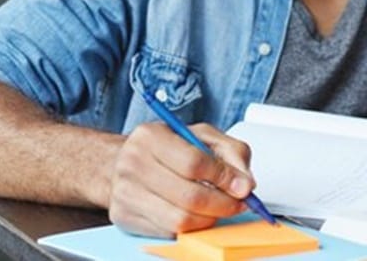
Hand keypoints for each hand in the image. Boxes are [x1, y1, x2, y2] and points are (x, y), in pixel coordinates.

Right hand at [108, 122, 254, 236]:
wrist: (120, 162)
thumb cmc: (164, 147)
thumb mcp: (200, 135)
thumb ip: (230, 151)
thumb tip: (245, 183)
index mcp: (151, 136)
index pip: (195, 163)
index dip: (225, 178)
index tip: (243, 186)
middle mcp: (133, 164)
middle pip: (189, 197)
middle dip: (223, 205)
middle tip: (237, 203)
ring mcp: (126, 193)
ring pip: (180, 220)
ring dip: (208, 219)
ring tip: (216, 209)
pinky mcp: (125, 217)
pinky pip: (168, 232)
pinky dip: (189, 227)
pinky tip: (194, 214)